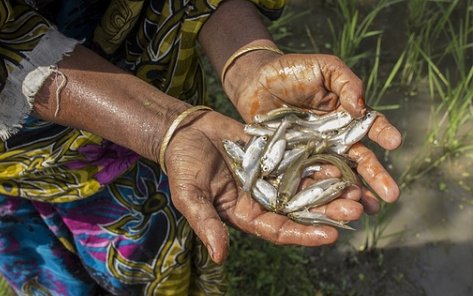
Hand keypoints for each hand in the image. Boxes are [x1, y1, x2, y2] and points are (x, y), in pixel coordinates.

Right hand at [163, 110, 363, 262]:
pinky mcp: (275, 153)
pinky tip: (339, 160)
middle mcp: (263, 198)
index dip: (303, 234)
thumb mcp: (190, 195)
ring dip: (330, 187)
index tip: (330, 235)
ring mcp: (271, 175)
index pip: (278, 230)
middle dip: (327, 210)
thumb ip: (206, 223)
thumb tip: (220, 256)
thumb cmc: (183, 165)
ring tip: (357, 187)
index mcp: (245, 213)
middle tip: (356, 209)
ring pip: (306, 185)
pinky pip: (300, 159)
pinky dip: (318, 161)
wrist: (186, 131)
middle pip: (300, 209)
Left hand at [227, 53, 401, 212]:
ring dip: (352, 193)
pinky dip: (320, 195)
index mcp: (346, 115)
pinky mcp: (294, 162)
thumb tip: (361, 108)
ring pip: (338, 175)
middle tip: (391, 195)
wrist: (256, 82)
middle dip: (375, 177)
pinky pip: (308, 179)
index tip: (394, 142)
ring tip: (367, 211)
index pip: (369, 126)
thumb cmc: (292, 71)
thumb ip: (346, 82)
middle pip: (359, 159)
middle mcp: (334, 138)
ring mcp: (315, 152)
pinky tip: (330, 210)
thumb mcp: (324, 68)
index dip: (383, 133)